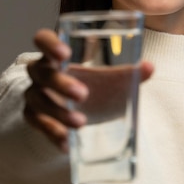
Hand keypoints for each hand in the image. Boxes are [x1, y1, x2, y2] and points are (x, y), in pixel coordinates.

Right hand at [24, 28, 152, 151]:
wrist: (80, 112)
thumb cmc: (93, 86)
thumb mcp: (110, 80)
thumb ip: (128, 73)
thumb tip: (150, 67)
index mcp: (57, 54)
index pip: (43, 39)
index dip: (49, 43)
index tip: (64, 53)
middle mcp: (41, 72)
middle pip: (41, 72)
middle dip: (60, 83)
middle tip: (83, 94)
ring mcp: (35, 94)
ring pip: (37, 100)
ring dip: (58, 112)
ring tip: (81, 122)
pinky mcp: (33, 117)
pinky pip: (37, 125)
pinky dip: (52, 134)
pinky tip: (67, 143)